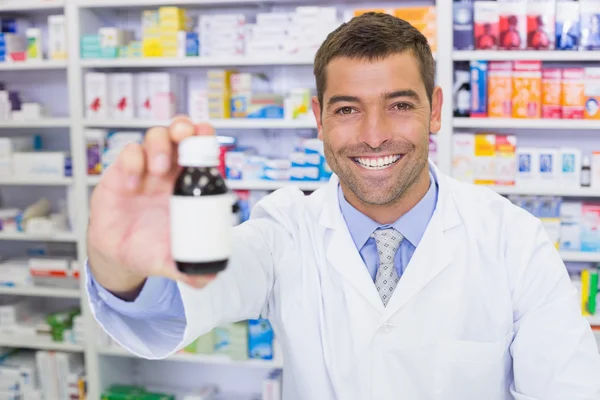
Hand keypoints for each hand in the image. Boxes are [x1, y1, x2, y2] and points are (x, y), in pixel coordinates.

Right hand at [87, 116, 217, 297]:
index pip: (202, 151)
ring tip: (159, 169)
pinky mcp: (120, 173)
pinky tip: (132, 184)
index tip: (207, 136)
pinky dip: (132, 162)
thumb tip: (208, 277)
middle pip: (179, 133)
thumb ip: (190, 269)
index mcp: (189, 184)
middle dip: (184, 127)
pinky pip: (127, 154)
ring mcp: (145, 169)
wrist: (119, 257)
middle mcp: (169, 171)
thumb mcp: (172, 261)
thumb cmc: (151, 249)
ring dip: (159, 145)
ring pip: (155, 137)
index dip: (205, 138)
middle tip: (186, 136)